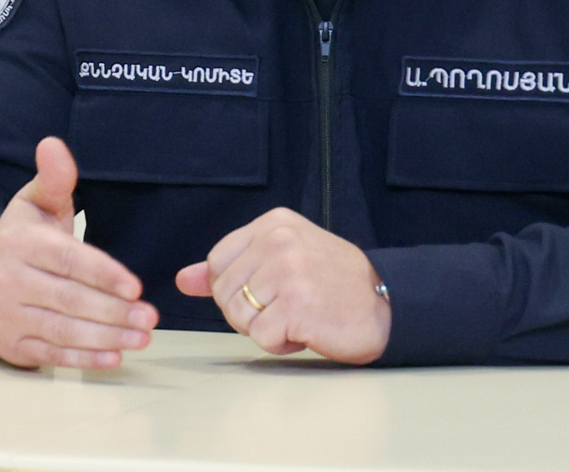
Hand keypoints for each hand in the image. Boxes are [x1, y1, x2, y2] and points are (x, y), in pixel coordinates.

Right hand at [0, 137, 158, 368]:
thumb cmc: (21, 240)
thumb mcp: (33, 203)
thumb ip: (53, 178)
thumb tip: (54, 144)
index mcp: (19, 244)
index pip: (66, 259)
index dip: (102, 274)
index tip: (135, 286)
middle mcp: (9, 281)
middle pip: (67, 299)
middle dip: (112, 311)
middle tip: (150, 317)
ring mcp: (7, 317)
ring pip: (62, 330)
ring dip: (105, 338)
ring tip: (141, 337)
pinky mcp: (11, 345)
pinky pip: (51, 354)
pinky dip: (84, 360)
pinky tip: (114, 358)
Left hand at [174, 207, 389, 364]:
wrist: (384, 305)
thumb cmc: (332, 283)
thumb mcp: (282, 260)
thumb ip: (232, 267)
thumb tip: (184, 279)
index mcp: (274, 223)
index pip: (218, 261)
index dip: (234, 287)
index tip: (267, 291)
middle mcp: (279, 241)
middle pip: (223, 291)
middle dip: (248, 311)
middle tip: (286, 307)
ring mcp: (288, 272)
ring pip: (237, 316)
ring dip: (264, 329)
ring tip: (297, 317)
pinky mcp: (296, 306)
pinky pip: (259, 338)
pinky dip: (280, 344)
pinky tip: (306, 330)